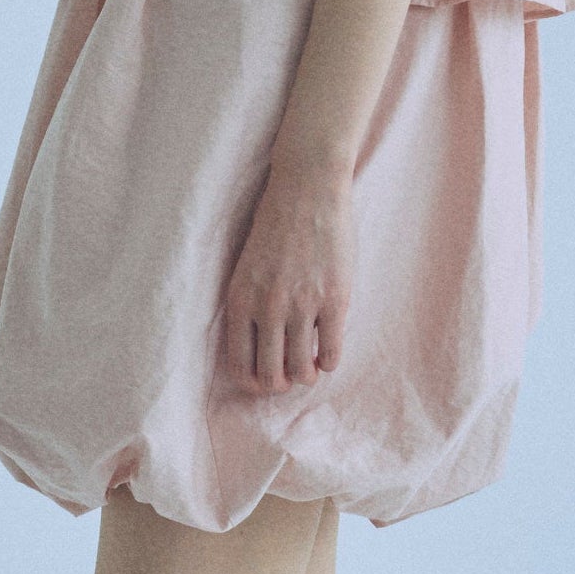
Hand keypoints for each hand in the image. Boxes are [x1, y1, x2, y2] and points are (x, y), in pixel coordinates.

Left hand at [223, 158, 354, 392]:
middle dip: (281, 383)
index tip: (265, 379)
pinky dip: (329, 362)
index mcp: (241, 301)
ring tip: (310, 366)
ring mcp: (302, 306)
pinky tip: (328, 353)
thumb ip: (251, 306)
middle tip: (290, 374)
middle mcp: (268, 309)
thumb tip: (262, 347)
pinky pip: (332, 352)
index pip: (240, 367)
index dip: (254, 383)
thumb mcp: (247, 268)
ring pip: (302, 369)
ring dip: (306, 374)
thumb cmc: (276, 225)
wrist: (307, 189)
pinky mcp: (334, 300)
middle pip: (271, 376)